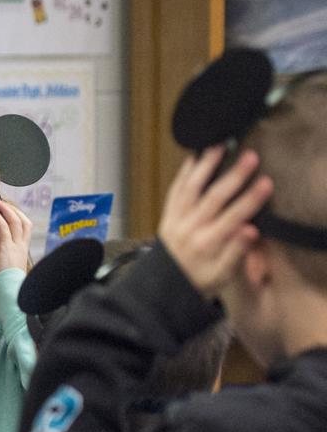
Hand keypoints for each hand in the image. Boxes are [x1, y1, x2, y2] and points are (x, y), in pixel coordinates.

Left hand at [0, 198, 32, 281]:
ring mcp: (16, 247)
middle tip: (2, 202)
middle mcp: (22, 248)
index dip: (18, 218)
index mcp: (22, 252)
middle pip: (24, 222)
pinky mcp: (7, 248)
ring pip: (16, 221)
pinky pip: (4, 228)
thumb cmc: (4, 286)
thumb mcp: (3, 268)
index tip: (7, 211)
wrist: (9, 295)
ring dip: (6, 209)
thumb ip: (0, 257)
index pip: (25, 230)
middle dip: (14, 210)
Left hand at [158, 145, 272, 299]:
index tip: (266, 183)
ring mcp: (175, 219)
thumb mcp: (223, 275)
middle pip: (213, 197)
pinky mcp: (167, 215)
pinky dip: (182, 174)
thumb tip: (251, 229)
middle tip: (250, 156)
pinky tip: (192, 158)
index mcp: (207, 243)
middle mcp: (190, 228)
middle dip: (233, 176)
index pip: (233, 217)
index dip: (250, 199)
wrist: (165, 284)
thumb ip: (237, 252)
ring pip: (190, 188)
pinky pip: (174, 191)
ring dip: (205, 166)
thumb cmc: (200, 279)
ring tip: (218, 146)